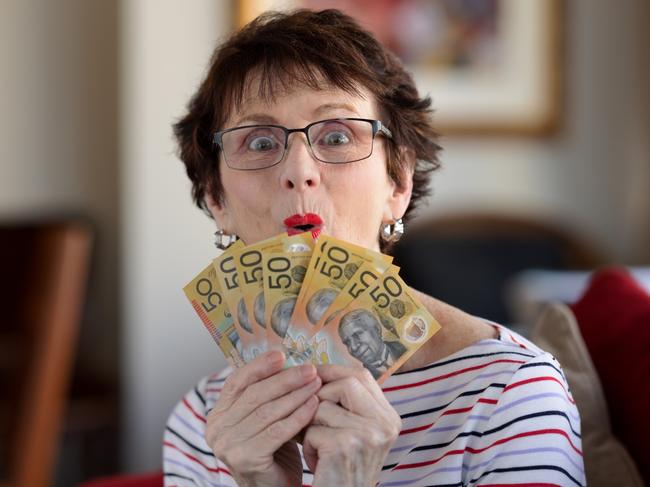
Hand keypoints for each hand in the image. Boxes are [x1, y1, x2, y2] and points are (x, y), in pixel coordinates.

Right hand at [206, 351, 320, 486]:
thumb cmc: (273, 451)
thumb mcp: (264, 418)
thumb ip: (266, 394)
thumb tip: (286, 359)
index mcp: (218, 414)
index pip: (237, 382)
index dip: (259, 366)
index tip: (281, 354)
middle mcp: (217, 429)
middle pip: (254, 394)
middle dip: (285, 379)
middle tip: (310, 369)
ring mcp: (228, 445)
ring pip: (267, 411)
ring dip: (295, 395)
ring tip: (316, 384)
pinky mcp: (246, 459)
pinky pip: (276, 431)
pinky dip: (297, 416)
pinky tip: (313, 405)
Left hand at [302, 365, 401, 485]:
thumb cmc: (342, 469)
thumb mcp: (355, 434)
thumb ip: (348, 405)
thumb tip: (316, 371)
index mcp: (388, 417)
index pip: (362, 375)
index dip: (334, 371)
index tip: (313, 373)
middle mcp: (384, 424)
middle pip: (346, 383)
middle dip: (320, 394)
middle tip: (309, 412)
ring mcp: (368, 434)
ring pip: (323, 406)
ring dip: (310, 426)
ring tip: (318, 447)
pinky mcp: (346, 446)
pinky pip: (312, 429)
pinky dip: (307, 445)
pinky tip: (317, 461)